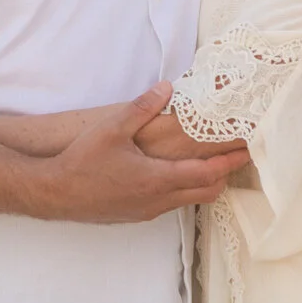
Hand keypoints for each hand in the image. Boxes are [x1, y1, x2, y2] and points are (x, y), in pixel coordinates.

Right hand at [30, 83, 250, 223]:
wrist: (55, 193)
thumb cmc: (83, 160)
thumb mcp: (113, 128)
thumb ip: (142, 107)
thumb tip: (167, 88)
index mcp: (157, 179)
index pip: (206, 173)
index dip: (228, 162)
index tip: (246, 150)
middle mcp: (158, 200)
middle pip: (205, 192)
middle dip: (224, 174)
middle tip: (236, 156)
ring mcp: (147, 210)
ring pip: (189, 200)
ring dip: (204, 182)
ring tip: (212, 162)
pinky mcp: (136, 214)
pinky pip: (171, 203)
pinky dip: (185, 189)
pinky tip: (176, 174)